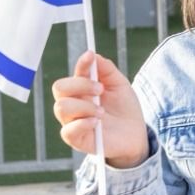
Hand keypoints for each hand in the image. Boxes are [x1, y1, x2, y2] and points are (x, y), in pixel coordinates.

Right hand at [51, 52, 149, 167]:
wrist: (135, 134)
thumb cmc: (125, 109)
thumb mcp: (120, 85)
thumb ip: (107, 70)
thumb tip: (93, 54)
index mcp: (82, 89)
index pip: (74, 73)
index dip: (81, 63)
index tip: (90, 56)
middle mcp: (74, 104)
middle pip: (59, 88)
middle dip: (80, 85)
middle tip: (101, 90)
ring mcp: (73, 121)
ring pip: (61, 107)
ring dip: (84, 106)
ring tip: (102, 112)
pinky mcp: (76, 140)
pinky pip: (67, 131)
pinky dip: (81, 123)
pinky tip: (96, 122)